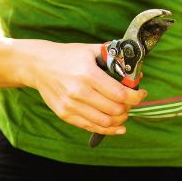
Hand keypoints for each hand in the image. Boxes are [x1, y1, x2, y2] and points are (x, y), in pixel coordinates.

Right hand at [28, 41, 145, 135]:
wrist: (39, 65)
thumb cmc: (68, 56)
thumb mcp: (91, 50)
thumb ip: (114, 57)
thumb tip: (135, 68)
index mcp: (88, 74)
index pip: (119, 94)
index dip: (136, 96)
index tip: (142, 93)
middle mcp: (79, 92)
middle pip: (115, 110)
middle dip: (129, 107)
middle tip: (132, 101)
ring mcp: (70, 105)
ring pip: (105, 122)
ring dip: (120, 119)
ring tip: (124, 111)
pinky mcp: (64, 115)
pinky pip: (91, 127)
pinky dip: (108, 129)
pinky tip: (119, 126)